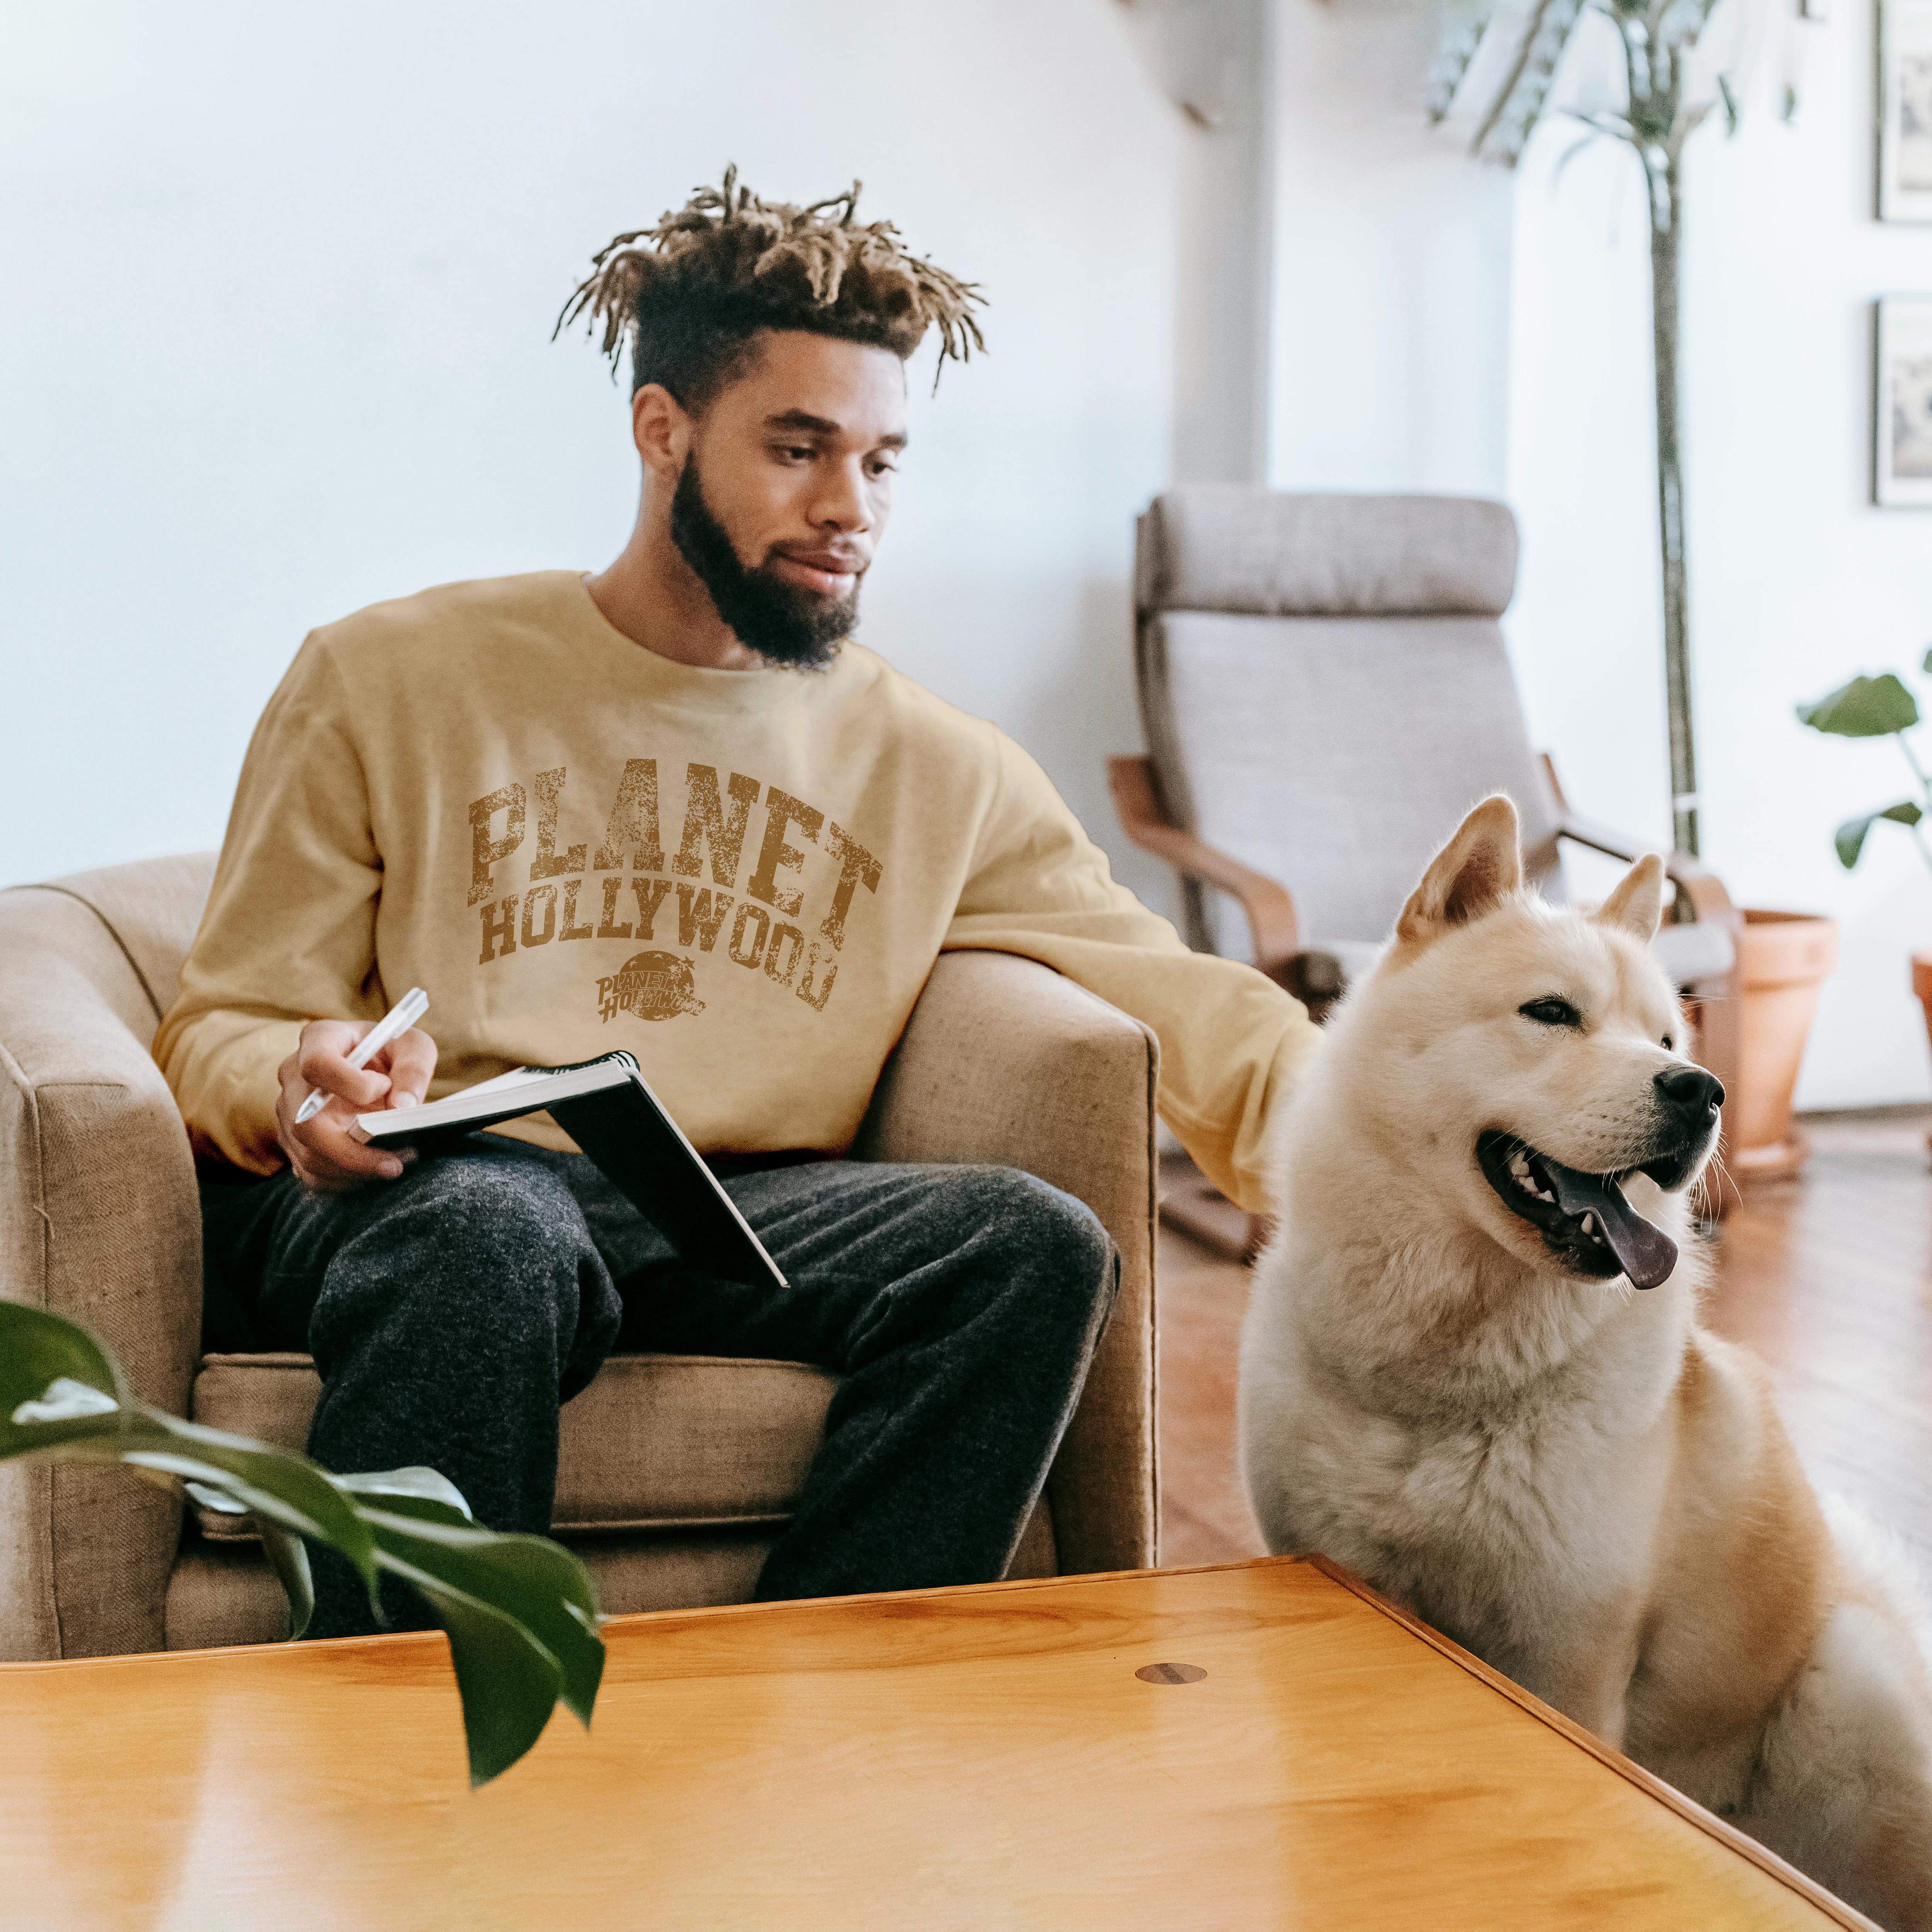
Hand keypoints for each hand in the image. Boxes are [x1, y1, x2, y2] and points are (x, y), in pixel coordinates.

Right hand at [275, 1018, 437, 1191]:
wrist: (375, 1068)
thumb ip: (413, 1069)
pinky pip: (310, 1172)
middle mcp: (293, 1075)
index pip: (317, 1065)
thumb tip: (403, 1106)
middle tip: (395, 1164)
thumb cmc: (392, 1052)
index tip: (385, 1089)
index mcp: (319, 1040)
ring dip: (353, 1171)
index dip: (352, 1084)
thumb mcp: (413, 1047)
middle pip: (305, 1123)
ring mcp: (288, 1110)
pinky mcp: (294, 1140)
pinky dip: (344, 1181)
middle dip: (351, 1153)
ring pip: (307, 1154)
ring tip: (394, 1167)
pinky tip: (373, 1174)